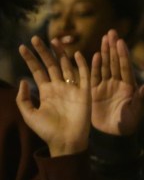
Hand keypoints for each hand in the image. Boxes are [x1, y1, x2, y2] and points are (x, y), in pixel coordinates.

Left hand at [16, 37, 91, 155]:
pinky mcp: (84, 93)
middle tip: (35, 38)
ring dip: (60, 53)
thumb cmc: (47, 130)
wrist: (65, 141)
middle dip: (43, 51)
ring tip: (54, 39)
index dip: (30, 59)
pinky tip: (76, 53)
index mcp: (47, 91)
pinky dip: (82, 64)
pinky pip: (84, 76)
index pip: (37, 71)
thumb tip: (22, 80)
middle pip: (51, 64)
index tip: (22, 47)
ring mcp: (72, 89)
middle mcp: (59, 87)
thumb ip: (23, 98)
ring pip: (66, 66)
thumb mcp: (29, 114)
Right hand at [90, 31, 143, 135]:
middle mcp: (118, 83)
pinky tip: (94, 55)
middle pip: (114, 62)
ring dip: (104, 52)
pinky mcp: (95, 91)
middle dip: (113, 47)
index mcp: (129, 86)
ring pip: (105, 66)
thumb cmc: (128, 124)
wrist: (113, 135)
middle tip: (111, 32)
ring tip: (104, 38)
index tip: (121, 41)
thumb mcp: (137, 110)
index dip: (123, 54)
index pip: (125, 66)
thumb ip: (142, 95)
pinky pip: (94, 76)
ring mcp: (106, 86)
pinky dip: (94, 66)